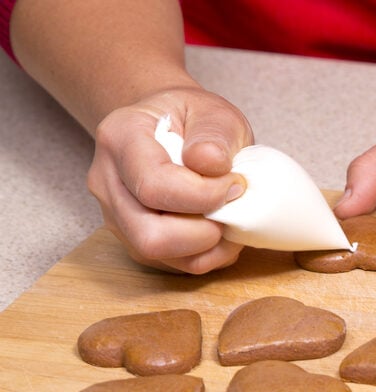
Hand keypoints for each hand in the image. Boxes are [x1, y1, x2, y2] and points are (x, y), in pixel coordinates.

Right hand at [86, 87, 253, 273]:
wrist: (172, 127)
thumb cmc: (192, 119)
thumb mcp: (212, 111)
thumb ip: (215, 133)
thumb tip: (212, 165)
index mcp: (120, 138)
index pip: (155, 186)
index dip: (205, 195)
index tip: (236, 184)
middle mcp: (107, 181)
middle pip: (148, 235)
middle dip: (203, 233)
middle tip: (233, 210)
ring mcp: (115, 215)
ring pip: (157, 255)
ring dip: (207, 248)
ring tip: (231, 221)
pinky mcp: (132, 239)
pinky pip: (169, 264)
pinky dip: (204, 256)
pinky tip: (220, 231)